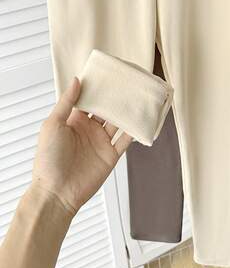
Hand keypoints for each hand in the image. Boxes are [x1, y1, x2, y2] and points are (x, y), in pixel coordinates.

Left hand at [32, 77, 131, 212]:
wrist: (57, 192)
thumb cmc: (48, 160)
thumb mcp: (53, 125)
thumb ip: (66, 103)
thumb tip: (76, 81)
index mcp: (74, 121)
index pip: (88, 100)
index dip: (97, 89)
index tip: (107, 75)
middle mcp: (89, 130)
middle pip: (106, 110)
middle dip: (115, 98)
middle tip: (127, 83)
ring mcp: (101, 142)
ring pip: (118, 123)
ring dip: (127, 112)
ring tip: (137, 97)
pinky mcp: (111, 156)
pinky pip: (125, 141)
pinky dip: (134, 131)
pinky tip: (142, 121)